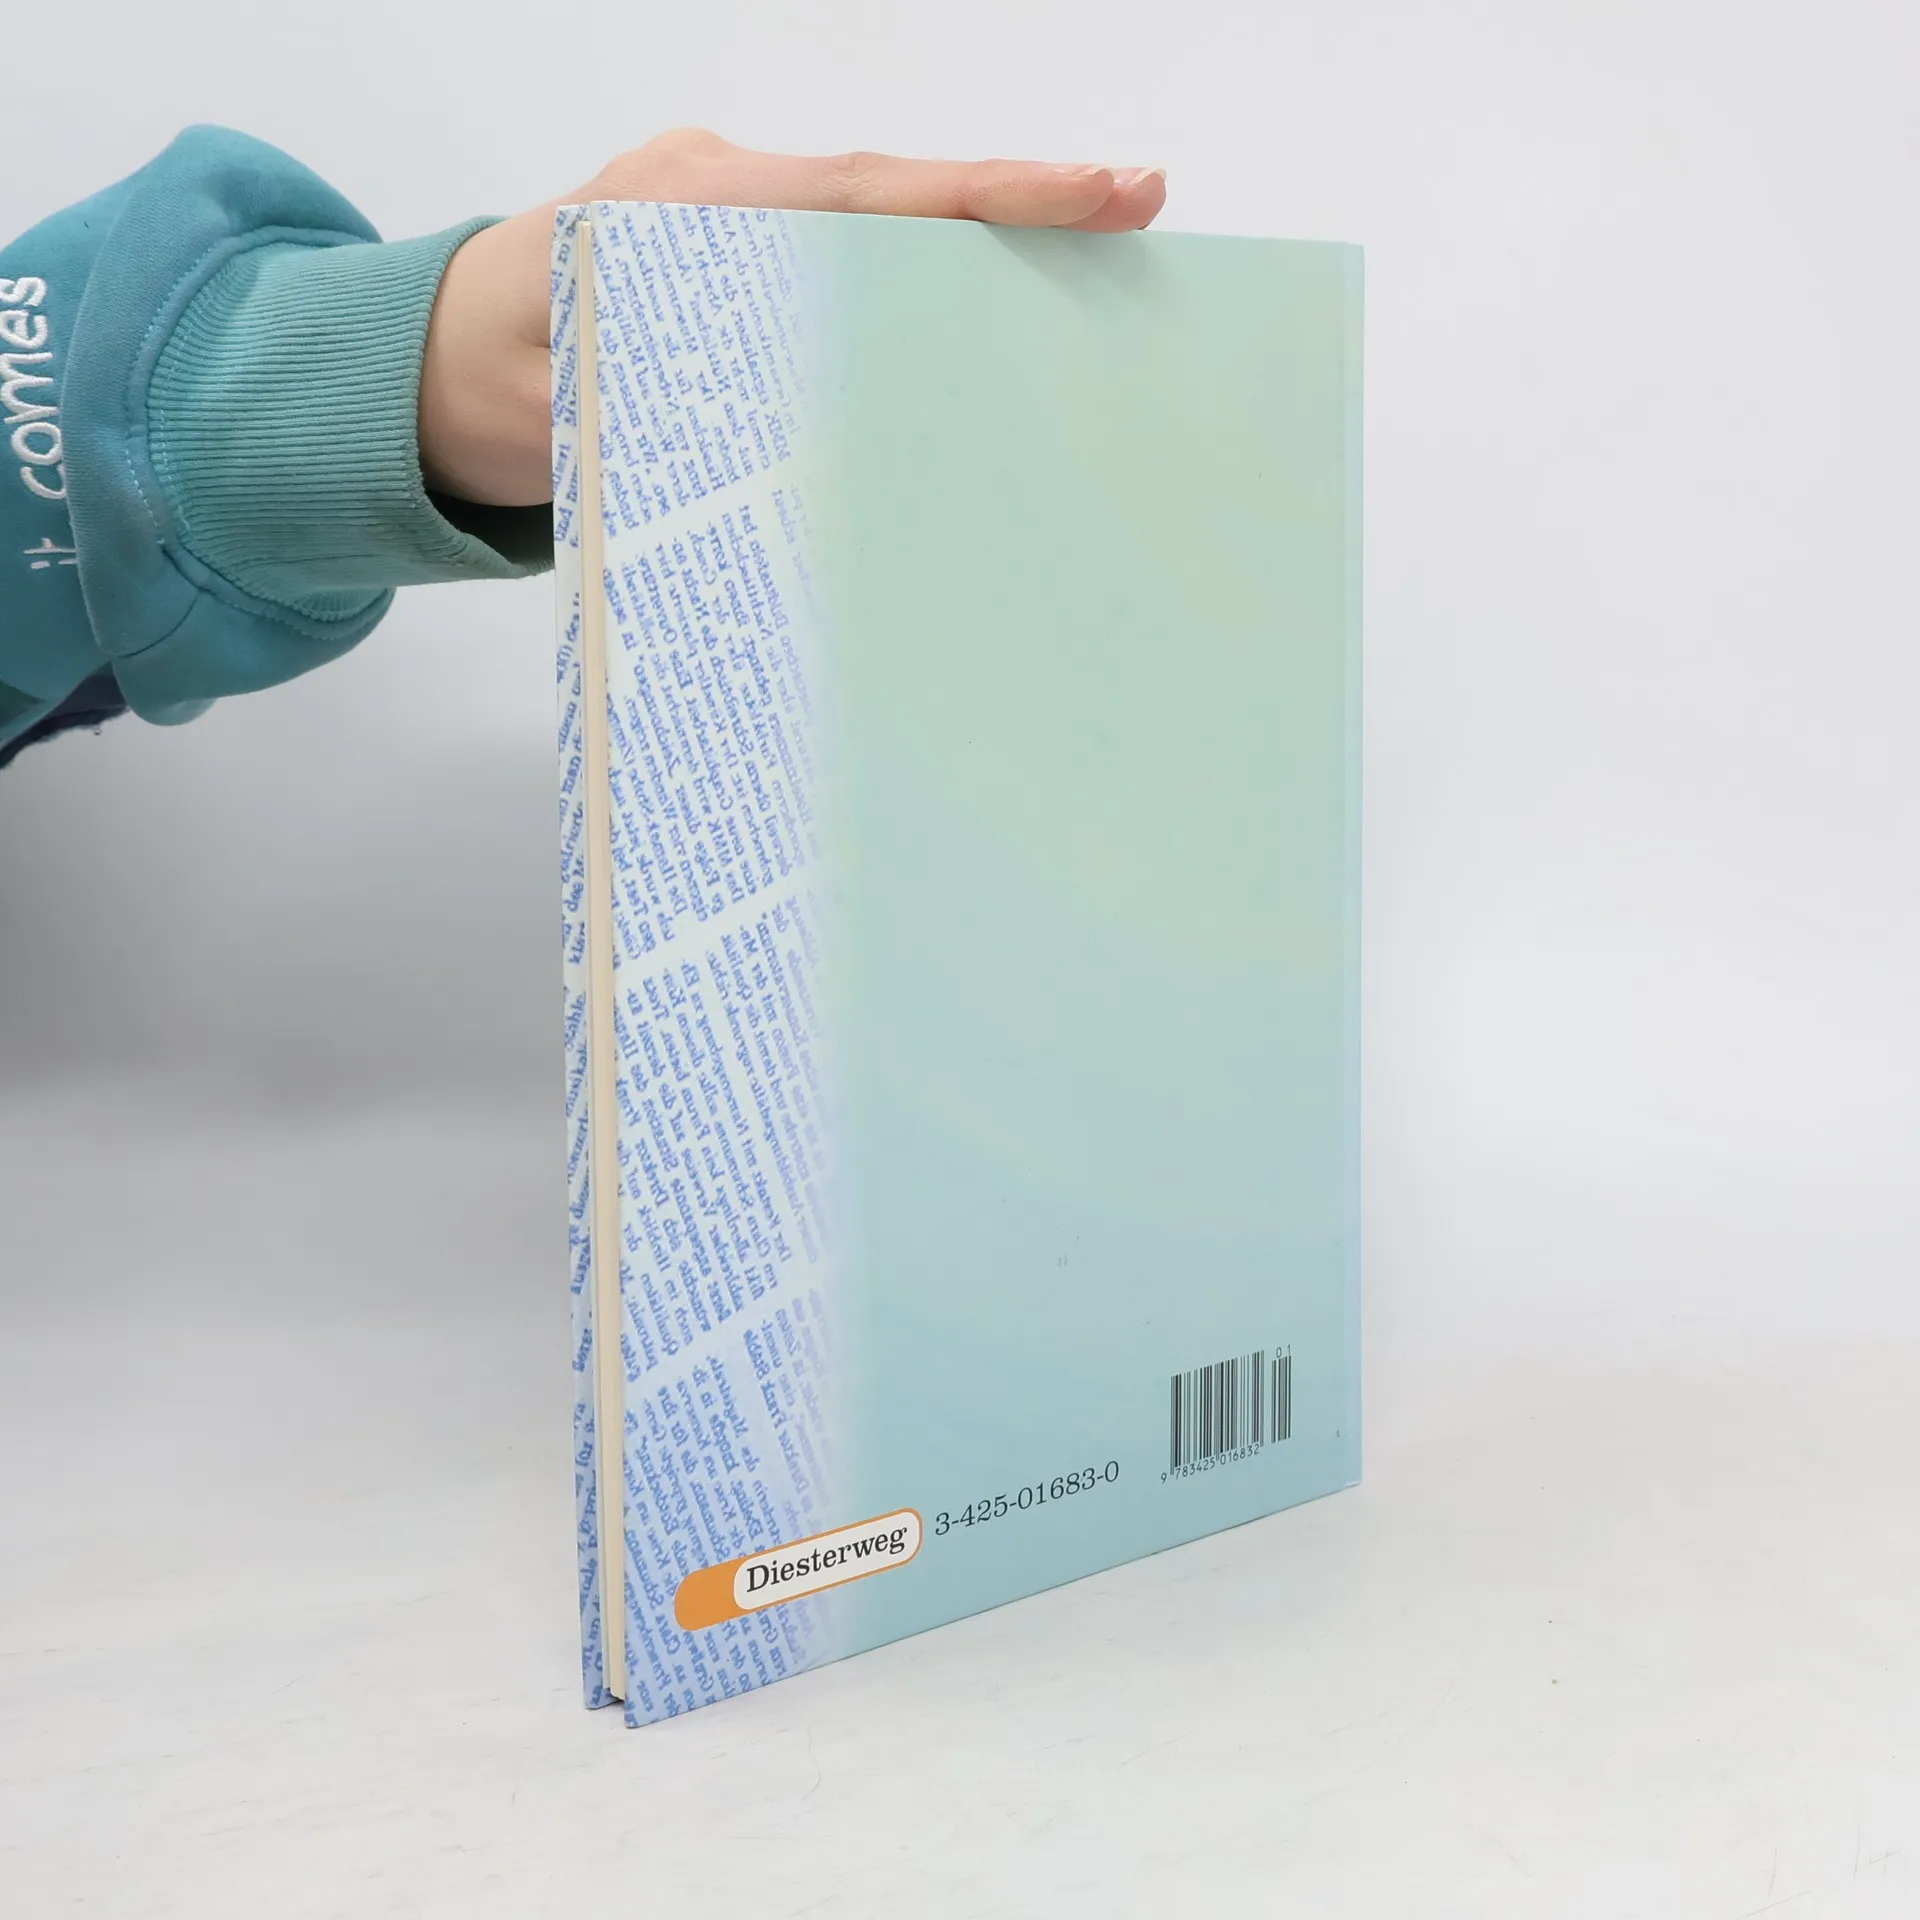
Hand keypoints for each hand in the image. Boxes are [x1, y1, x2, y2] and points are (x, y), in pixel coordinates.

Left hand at [417, 129, 1167, 507]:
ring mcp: (724, 218)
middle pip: (897, 197)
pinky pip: (837, 265)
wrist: (415, 371)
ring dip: (966, 262)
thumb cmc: (488, 387)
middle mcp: (718, 194)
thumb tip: (795, 432)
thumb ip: (676, 406)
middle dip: (1015, 211)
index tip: (1102, 191)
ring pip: (873, 232)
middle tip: (1133, 217)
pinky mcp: (727, 259)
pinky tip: (962, 333)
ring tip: (1069, 293)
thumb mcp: (572, 410)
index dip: (993, 198)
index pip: (869, 194)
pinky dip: (904, 293)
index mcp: (690, 212)